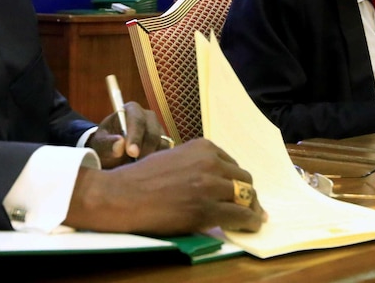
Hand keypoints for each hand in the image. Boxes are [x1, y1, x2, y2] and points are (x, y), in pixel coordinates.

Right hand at [65, 139, 265, 234]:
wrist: (124, 195)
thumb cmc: (142, 178)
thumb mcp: (174, 158)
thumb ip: (197, 164)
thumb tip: (215, 179)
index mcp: (203, 148)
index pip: (233, 164)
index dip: (236, 181)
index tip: (236, 191)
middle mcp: (210, 162)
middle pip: (244, 180)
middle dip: (247, 194)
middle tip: (246, 207)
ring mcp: (210, 185)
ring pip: (246, 197)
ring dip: (250, 209)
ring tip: (249, 218)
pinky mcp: (208, 209)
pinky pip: (241, 216)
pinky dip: (249, 223)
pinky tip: (248, 227)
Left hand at [86, 102, 167, 167]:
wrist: (112, 152)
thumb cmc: (105, 144)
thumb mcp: (100, 144)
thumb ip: (107, 144)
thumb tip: (119, 143)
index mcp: (131, 110)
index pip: (137, 120)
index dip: (135, 136)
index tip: (131, 153)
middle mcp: (148, 117)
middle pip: (152, 132)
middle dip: (145, 150)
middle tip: (136, 166)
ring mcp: (158, 129)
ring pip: (162, 143)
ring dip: (152, 158)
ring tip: (139, 169)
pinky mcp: (164, 142)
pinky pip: (166, 153)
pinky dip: (159, 162)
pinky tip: (147, 169)